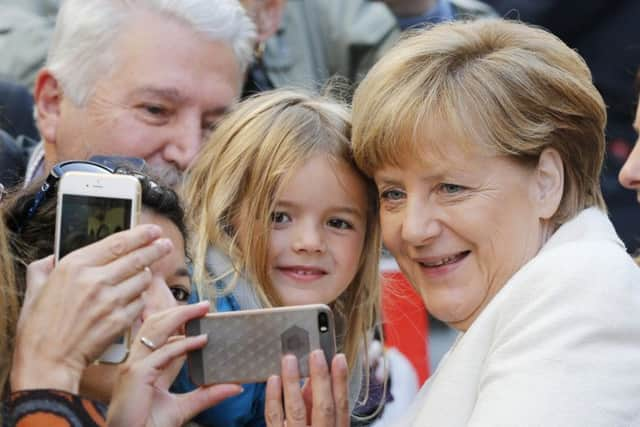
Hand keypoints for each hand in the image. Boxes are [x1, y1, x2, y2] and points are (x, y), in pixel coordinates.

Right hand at [11, 224, 172, 392]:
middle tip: (166, 244)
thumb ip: (44, 268)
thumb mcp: (35, 289)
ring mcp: (110, 301)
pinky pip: (140, 303)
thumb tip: (51, 257)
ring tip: (142, 276)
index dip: (140, 235)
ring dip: (145, 277)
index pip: (117, 242)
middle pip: (137, 258)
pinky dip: (138, 300)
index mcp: (74, 266)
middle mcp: (95, 280)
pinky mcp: (120, 320)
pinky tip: (132, 301)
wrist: (47, 362)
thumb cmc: (39, 328)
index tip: (152, 230)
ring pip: (142, 280)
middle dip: (156, 249)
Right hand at [107, 301, 242, 426]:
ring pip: (156, 329)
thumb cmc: (149, 426)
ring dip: (181, 316)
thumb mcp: (184, 407)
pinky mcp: (137, 374)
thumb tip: (236, 387)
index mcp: (145, 366)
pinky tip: (202, 340)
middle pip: (156, 324)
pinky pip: (164, 353)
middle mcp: (138, 362)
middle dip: (180, 312)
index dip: (178, 322)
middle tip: (205, 306)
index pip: (159, 335)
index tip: (200, 315)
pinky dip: (184, 344)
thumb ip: (207, 395)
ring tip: (203, 310)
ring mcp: (135, 366)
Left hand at [265, 351, 349, 426]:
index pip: (342, 406)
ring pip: (297, 410)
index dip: (341, 382)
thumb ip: (318, 407)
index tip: (339, 359)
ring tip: (289, 360)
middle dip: (320, 378)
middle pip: (323, 407)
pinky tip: (273, 379)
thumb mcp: (323, 426)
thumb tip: (313, 380)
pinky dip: (273, 397)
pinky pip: (273, 418)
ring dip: (293, 383)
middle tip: (315, 354)